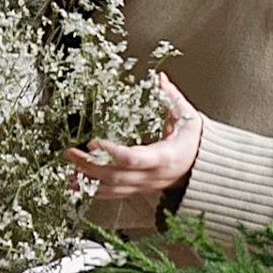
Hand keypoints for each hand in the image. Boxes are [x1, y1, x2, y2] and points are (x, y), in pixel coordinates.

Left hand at [65, 73, 201, 198]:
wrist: (203, 166)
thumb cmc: (194, 140)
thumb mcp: (186, 116)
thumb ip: (171, 97)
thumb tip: (159, 78)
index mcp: (165, 157)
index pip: (132, 159)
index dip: (111, 152)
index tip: (93, 142)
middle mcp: (153, 176)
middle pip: (116, 176)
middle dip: (90, 166)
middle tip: (70, 153)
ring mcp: (145, 186)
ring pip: (113, 189)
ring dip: (88, 183)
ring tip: (68, 173)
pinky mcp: (139, 189)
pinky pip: (115, 194)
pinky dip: (96, 191)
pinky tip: (80, 186)